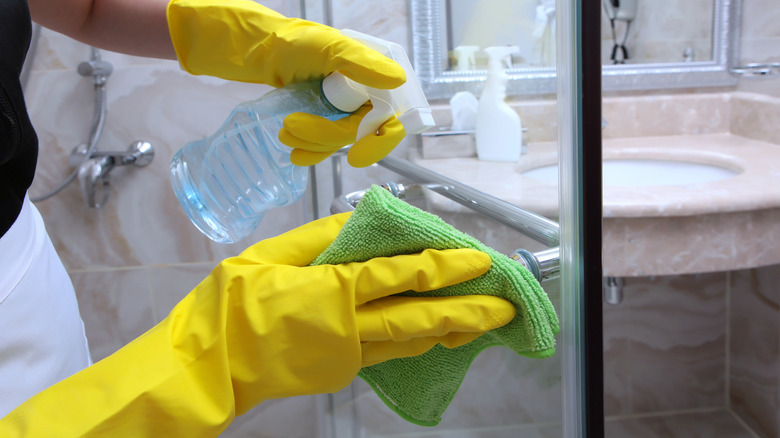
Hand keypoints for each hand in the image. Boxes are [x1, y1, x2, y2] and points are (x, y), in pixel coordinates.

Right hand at [0, 213, 513, 436]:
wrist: (208, 369)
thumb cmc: (229, 307)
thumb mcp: (268, 256)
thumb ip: (318, 239)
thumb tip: (361, 223)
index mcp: (330, 292)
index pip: (401, 275)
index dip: (444, 266)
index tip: (478, 258)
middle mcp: (349, 328)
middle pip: (422, 316)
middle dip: (470, 309)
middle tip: (508, 304)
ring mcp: (349, 355)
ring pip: (414, 339)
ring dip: (454, 327)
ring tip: (487, 318)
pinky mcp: (344, 371)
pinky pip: (393, 353)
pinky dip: (422, 340)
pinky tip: (441, 333)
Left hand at [167, 0, 409, 167]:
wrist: (265, 50)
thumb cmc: (298, 42)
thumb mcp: (332, 48)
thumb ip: (364, 64)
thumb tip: (397, 80)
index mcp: (377, 79)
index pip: (393, 119)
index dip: (380, 141)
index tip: (355, 156)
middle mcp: (368, 96)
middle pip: (360, 134)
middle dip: (326, 136)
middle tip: (292, 126)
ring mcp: (348, 110)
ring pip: (340, 142)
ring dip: (313, 142)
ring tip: (284, 131)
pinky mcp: (329, 120)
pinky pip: (328, 146)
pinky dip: (313, 153)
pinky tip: (296, 154)